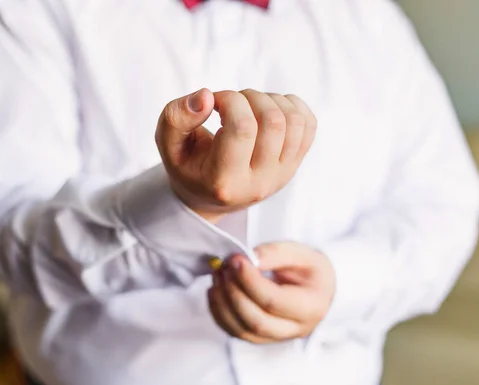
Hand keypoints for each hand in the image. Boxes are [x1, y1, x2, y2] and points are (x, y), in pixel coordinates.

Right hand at [155, 88, 316, 221]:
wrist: (209, 196)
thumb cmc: (188, 165)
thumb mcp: (169, 145)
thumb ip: (177, 118)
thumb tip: (207, 95)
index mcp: (225, 182)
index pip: (242, 128)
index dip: (230, 100)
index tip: (214, 101)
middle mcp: (259, 183)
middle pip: (272, 122)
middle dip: (250, 96)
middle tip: (230, 102)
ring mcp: (281, 175)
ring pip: (294, 121)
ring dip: (270, 99)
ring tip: (247, 106)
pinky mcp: (295, 165)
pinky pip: (309, 125)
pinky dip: (291, 105)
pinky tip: (267, 109)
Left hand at [208, 242, 334, 343]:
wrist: (317, 288)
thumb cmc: (310, 269)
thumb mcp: (300, 253)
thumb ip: (274, 254)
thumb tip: (248, 258)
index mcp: (311, 306)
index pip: (273, 301)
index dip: (249, 281)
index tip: (236, 260)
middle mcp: (296, 329)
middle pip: (256, 321)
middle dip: (233, 293)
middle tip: (224, 267)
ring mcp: (278, 337)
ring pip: (242, 331)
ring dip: (222, 303)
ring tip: (218, 275)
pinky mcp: (262, 338)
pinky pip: (235, 333)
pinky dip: (219, 313)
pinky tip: (215, 291)